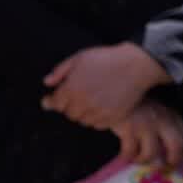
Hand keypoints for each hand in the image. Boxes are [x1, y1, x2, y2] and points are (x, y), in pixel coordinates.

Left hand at [42, 43, 171, 128]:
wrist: (137, 64)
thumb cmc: (107, 59)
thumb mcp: (79, 58)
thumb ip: (60, 71)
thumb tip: (46, 82)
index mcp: (72, 89)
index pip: (55, 104)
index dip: (52, 102)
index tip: (50, 101)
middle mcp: (83, 103)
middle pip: (68, 114)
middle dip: (68, 107)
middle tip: (75, 98)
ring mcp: (99, 111)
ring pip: (82, 121)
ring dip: (82, 114)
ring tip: (88, 102)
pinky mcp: (113, 117)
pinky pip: (97, 125)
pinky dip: (95, 119)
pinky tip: (99, 108)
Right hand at [111, 99, 182, 165]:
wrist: (112, 94)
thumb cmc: (132, 104)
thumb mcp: (153, 110)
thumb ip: (162, 123)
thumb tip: (164, 145)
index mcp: (170, 114)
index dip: (181, 151)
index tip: (174, 157)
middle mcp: (162, 120)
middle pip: (176, 145)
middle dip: (172, 159)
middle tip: (164, 166)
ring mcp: (146, 126)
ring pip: (151, 153)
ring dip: (144, 160)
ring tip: (138, 160)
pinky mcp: (128, 130)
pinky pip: (130, 151)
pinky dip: (127, 157)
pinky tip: (125, 157)